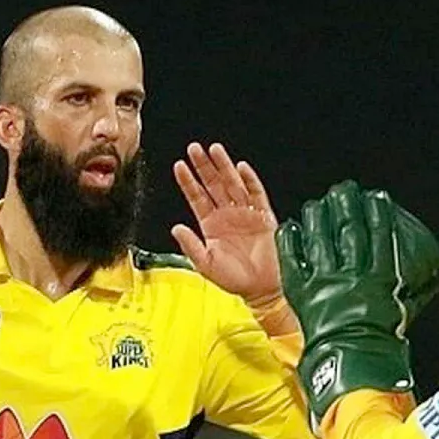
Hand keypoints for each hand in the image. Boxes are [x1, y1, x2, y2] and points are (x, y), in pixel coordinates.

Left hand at [172, 142, 280, 303]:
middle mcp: (226, 215)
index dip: (188, 182)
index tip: (179, 166)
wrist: (261, 289)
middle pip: (213, 185)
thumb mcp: (205, 264)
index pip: (196, 197)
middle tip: (194, 148)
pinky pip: (256, 194)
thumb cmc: (234, 279)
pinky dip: (249, 181)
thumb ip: (190, 245)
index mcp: (211, 225)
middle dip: (204, 166)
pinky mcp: (263, 216)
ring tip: (214, 150)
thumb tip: (176, 228)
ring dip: (224, 167)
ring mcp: (245, 214)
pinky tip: (241, 168)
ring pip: (232, 184)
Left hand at [277, 181, 438, 432]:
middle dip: (346, 206)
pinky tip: (290, 226)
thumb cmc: (381, 346)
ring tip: (317, 204)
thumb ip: (395, 291)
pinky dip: (292, 243)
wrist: (354, 365)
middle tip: (343, 190)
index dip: (376, 212)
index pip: (379, 235)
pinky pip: (294, 261)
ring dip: (318, 217)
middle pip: (348, 230)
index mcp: (380, 277)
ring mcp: (326, 281)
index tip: (375, 196)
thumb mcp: (397, 312)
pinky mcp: (304, 293)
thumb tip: (399, 277)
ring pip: (320, 240)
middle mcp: (353, 273)